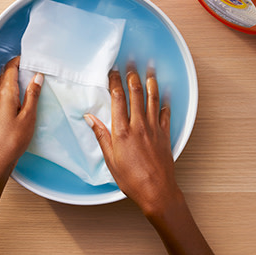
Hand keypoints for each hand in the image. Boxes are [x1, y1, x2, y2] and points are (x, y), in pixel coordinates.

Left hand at [0, 56, 42, 180]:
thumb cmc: (13, 140)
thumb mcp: (29, 115)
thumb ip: (33, 94)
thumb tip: (37, 77)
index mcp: (6, 93)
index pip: (11, 68)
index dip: (20, 59)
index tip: (32, 57)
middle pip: (7, 73)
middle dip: (20, 66)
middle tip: (35, 66)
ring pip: (6, 83)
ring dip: (18, 77)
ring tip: (33, 78)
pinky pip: (7, 93)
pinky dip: (16, 88)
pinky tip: (26, 95)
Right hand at [84, 63, 179, 214]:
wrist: (156, 191)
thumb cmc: (131, 179)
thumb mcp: (110, 159)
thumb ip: (101, 135)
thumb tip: (90, 118)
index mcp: (122, 131)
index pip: (118, 98)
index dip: (115, 82)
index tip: (112, 71)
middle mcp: (138, 125)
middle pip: (135, 93)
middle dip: (132, 75)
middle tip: (130, 63)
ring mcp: (153, 128)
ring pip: (152, 98)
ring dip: (150, 82)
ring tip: (149, 70)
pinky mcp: (165, 134)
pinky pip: (165, 113)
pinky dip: (165, 102)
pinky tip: (164, 95)